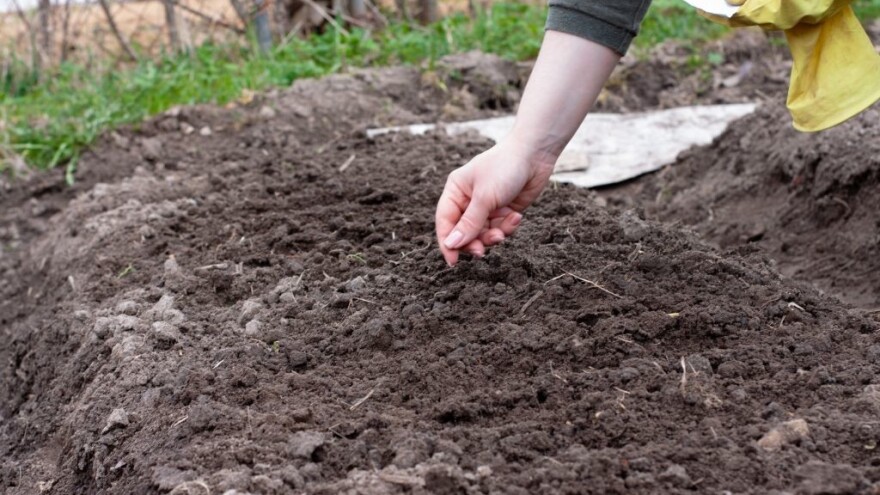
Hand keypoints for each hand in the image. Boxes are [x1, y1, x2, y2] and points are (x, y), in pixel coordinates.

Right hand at [435, 140, 555, 265]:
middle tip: (482, 251)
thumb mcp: (484, 197)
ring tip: (503, 231)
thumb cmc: (504, 168)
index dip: (447, 243)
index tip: (453, 262)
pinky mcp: (503, 210)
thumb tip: (451, 245)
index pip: (445, 222)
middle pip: (464, 233)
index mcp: (455, 191)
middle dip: (474, 242)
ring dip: (493, 236)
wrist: (535, 155)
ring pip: (483, 234)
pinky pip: (500, 228)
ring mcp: (486, 206)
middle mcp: (468, 200)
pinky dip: (507, 226)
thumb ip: (468, 223)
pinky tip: (516, 216)